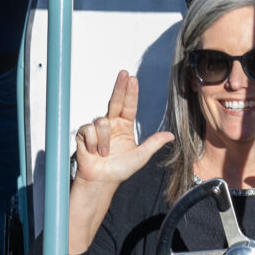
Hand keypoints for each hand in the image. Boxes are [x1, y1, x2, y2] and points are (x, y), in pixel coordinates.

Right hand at [72, 68, 173, 186]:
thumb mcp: (140, 156)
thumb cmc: (119, 170)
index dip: (131, 92)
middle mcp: (111, 124)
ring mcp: (97, 128)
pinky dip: (93, 143)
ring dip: (104, 140)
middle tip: (124, 72)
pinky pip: (89, 130)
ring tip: (104, 153)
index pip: (129, 106)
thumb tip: (171, 135)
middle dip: (119, 86)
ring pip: (101, 121)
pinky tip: (93, 152)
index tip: (133, 78)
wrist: (100, 182)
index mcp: (124, 127)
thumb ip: (154, 144)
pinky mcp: (84, 134)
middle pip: (115, 100)